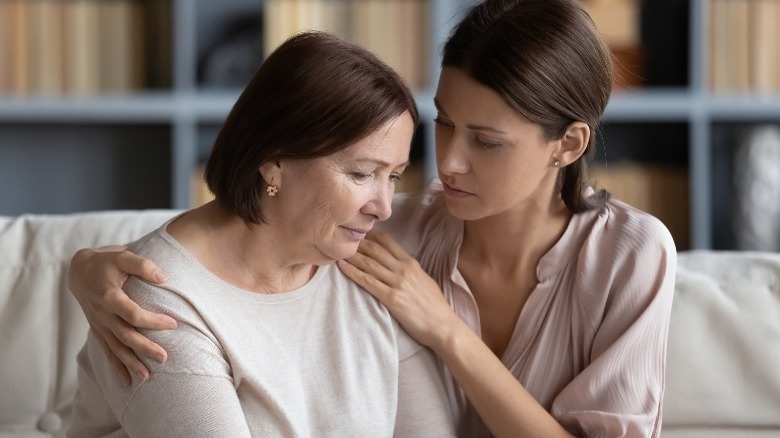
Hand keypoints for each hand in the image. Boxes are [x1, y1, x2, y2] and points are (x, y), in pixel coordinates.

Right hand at [68, 246, 176, 386]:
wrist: (79, 271)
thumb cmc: (106, 263)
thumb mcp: (123, 257)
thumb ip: (143, 265)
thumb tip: (164, 277)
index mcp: (110, 297)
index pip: (133, 314)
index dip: (152, 321)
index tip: (173, 324)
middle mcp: (103, 315)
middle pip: (126, 336)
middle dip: (145, 348)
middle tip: (164, 358)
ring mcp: (100, 325)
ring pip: (116, 348)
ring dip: (131, 363)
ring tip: (147, 377)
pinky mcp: (99, 331)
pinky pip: (108, 352)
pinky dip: (117, 367)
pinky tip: (127, 382)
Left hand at [338, 230, 459, 349]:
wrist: (443, 325)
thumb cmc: (434, 306)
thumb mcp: (424, 280)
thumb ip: (409, 270)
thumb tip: (397, 265)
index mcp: (411, 263)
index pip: (388, 242)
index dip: (370, 235)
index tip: (358, 232)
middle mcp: (404, 269)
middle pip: (375, 249)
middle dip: (357, 243)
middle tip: (342, 239)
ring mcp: (397, 282)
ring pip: (369, 263)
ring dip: (351, 255)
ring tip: (337, 250)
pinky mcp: (391, 298)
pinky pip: (368, 281)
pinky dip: (353, 272)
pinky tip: (342, 267)